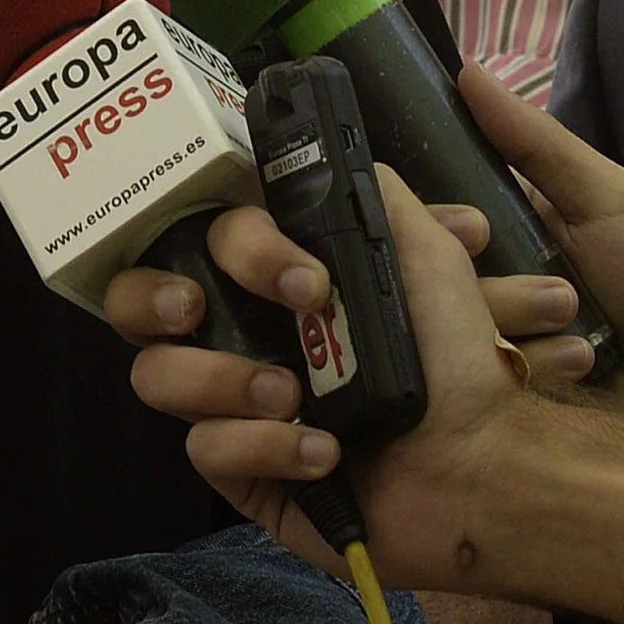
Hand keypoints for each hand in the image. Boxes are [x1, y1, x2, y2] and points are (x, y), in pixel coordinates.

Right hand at [124, 164, 545, 583]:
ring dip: (218, 378)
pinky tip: (322, 452)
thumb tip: (331, 151)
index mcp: (279, 283)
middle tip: (194, 310)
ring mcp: (235, 405)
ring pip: (158, 376)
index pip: (210, 238)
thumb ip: (376, 197)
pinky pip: (205, 451)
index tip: (304, 281)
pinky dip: (261, 447)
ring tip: (292, 397)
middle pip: (142, 301)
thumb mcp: (428, 259)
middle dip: (152, 297)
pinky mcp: (242, 472)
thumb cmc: (458, 360)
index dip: (238, 248)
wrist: (481, 464)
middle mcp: (245, 335)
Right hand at [455, 68, 623, 426]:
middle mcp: (490, 281)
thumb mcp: (609, 197)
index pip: (435, 215)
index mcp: (505, 226)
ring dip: (526, 328)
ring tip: (581, 332)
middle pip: (437, 278)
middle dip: (493, 286)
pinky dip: (536, 369)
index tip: (473, 231)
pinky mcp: (510, 394)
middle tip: (555, 292)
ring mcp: (497, 341)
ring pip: (456, 332)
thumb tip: (469, 73)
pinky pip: (485, 383)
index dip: (436, 221)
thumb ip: (537, 144)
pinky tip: (580, 369)